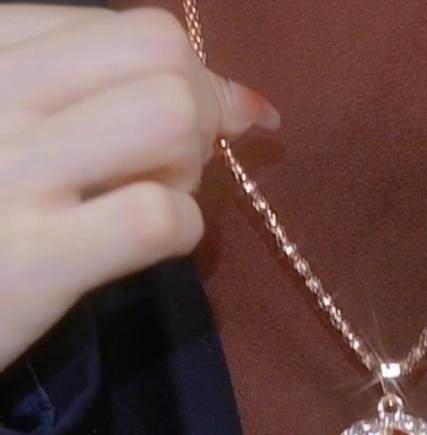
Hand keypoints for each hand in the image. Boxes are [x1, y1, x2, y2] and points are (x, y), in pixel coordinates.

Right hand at [0, 4, 279, 371]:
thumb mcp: (17, 123)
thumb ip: (108, 94)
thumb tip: (248, 105)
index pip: (136, 30)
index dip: (190, 81)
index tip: (188, 128)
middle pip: (161, 53)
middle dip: (199, 112)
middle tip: (172, 166)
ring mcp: (9, 173)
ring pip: (169, 117)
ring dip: (186, 167)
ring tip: (151, 199)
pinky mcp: (31, 259)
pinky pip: (155, 216)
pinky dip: (182, 230)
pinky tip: (150, 246)